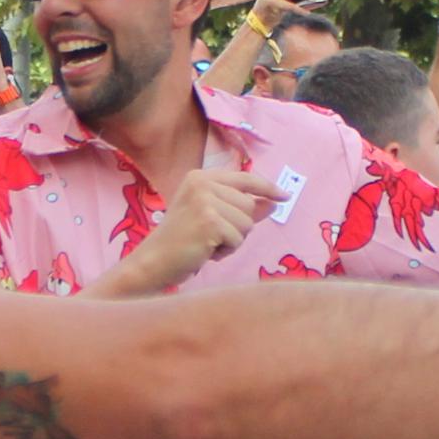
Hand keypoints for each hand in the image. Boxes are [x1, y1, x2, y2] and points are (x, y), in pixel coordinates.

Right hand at [120, 167, 280, 292]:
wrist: (154, 261)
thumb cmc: (182, 242)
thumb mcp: (212, 218)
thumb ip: (240, 208)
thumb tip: (272, 203)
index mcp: (200, 177)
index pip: (244, 179)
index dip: (267, 188)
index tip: (284, 196)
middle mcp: (202, 183)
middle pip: (249, 205)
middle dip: (238, 227)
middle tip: (211, 237)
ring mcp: (205, 201)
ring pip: (246, 223)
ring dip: (232, 241)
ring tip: (207, 244)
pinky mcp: (209, 221)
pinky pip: (238, 239)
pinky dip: (226, 251)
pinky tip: (205, 251)